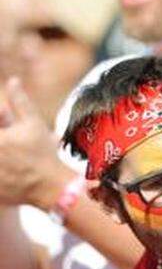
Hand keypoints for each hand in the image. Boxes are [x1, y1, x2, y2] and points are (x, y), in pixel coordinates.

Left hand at [0, 77, 74, 210]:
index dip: (1, 123)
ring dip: (1, 155)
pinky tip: (8, 171)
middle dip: (2, 139)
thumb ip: (19, 101)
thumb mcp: (33, 124)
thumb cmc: (43, 153)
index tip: (5, 129)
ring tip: (11, 155)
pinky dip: (0, 172)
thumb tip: (12, 80)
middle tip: (9, 142)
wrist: (50, 187)